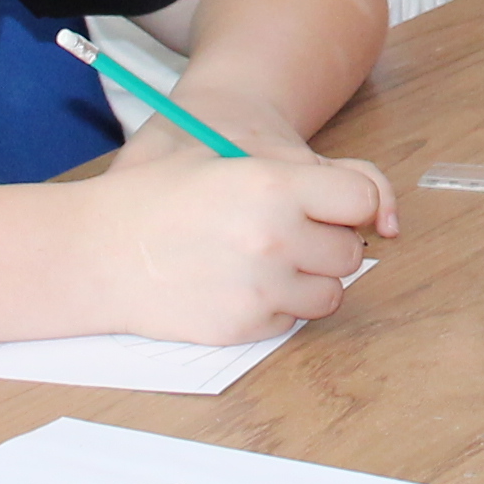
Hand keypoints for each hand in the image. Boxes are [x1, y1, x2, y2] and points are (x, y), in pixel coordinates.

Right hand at [81, 146, 395, 346]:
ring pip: (331, 293)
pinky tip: (238, 283)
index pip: (361, 201)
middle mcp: (273, 238)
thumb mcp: (233, 156)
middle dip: (327, 241)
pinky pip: (293, 320)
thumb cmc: (164, 192)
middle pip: (350, 251)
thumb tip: (384, 216)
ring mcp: (260, 288)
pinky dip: (277, 305)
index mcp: (273, 185)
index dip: (350, 204)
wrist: (99, 250)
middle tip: (286, 230)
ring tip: (263, 258)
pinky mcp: (244, 327)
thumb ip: (314, 173)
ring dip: (309, 278)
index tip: (332, 206)